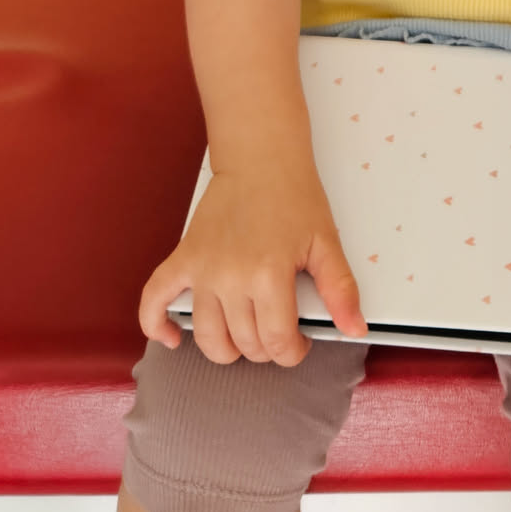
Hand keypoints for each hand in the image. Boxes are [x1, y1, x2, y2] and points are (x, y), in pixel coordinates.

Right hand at [138, 152, 365, 365]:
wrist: (261, 160)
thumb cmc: (294, 197)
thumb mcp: (326, 242)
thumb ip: (341, 290)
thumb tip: (355, 329)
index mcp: (268, 275)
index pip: (277, 343)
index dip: (292, 352)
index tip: (298, 342)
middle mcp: (230, 278)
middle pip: (245, 344)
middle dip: (265, 348)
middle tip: (277, 328)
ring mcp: (202, 270)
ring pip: (207, 336)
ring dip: (227, 348)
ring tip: (245, 334)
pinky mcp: (184, 259)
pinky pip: (155, 299)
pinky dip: (157, 324)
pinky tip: (173, 338)